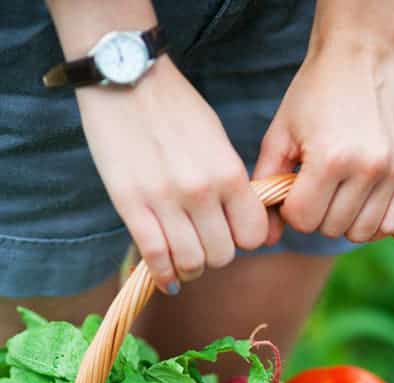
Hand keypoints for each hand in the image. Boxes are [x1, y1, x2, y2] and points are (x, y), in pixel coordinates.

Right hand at [77, 57, 267, 292]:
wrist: (125, 77)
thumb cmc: (176, 108)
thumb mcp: (218, 140)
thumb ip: (231, 182)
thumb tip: (241, 224)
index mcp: (229, 173)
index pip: (252, 235)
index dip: (243, 239)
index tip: (232, 232)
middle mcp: (201, 191)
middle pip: (222, 256)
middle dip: (215, 253)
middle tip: (203, 240)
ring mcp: (165, 201)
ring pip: (192, 263)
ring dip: (190, 266)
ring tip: (184, 256)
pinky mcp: (131, 206)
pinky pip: (155, 257)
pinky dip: (163, 275)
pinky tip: (166, 278)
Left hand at [254, 42, 393, 244]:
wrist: (360, 54)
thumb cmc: (313, 95)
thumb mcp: (279, 135)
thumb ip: (266, 187)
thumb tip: (263, 239)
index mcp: (330, 159)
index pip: (303, 220)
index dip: (292, 207)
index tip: (295, 183)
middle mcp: (366, 168)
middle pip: (330, 228)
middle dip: (316, 212)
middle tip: (316, 183)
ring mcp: (393, 171)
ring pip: (359, 233)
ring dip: (342, 220)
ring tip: (337, 191)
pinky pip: (388, 225)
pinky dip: (370, 222)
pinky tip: (359, 201)